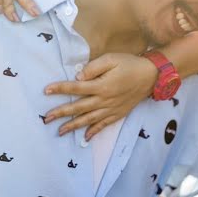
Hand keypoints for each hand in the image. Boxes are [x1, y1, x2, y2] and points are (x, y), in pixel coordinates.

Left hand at [42, 53, 156, 139]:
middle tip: (46, 118)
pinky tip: (85, 137)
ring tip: (60, 131)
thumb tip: (78, 76)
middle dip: (61, 113)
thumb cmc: (129, 64)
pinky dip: (94, 132)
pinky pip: (103, 125)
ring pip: (89, 120)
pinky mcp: (118, 114)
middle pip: (79, 107)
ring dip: (73, 126)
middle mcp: (105, 100)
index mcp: (102, 85)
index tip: (46, 91)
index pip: (76, 87)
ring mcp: (111, 109)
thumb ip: (93, 67)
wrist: (151, 76)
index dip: (60, 89)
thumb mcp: (111, 59)